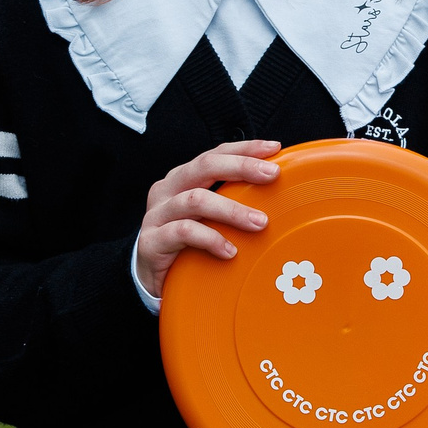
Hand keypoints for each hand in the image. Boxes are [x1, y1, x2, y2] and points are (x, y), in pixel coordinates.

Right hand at [135, 140, 281, 298]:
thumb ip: (231, 202)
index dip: (245, 148)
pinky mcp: (151, 241)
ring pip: (196, 200)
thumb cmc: (187, 244)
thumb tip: (276, 195)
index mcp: (183, 178)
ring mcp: (157, 214)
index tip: (274, 148)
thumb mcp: (209, 218)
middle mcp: (168, 190)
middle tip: (273, 175)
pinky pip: (183, 232)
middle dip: (242, 167)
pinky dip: (210, 239)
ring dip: (232, 210)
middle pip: (205, 166)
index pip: (215, 154)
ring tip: (260, 223)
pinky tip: (230, 251)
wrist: (151, 279)